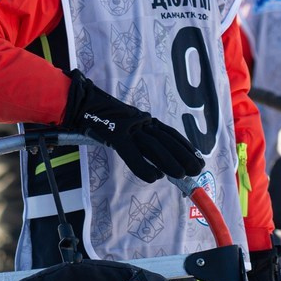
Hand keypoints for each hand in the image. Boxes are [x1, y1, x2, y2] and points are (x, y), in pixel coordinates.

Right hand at [62, 69, 202, 182]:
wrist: (82, 103)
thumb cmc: (102, 117)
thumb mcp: (127, 124)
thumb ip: (140, 136)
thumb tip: (155, 159)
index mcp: (144, 120)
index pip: (170, 134)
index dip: (186, 146)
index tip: (198, 158)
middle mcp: (140, 122)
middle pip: (167, 140)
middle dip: (184, 155)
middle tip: (197, 170)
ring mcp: (128, 128)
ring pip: (153, 146)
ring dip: (169, 162)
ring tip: (181, 175)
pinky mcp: (115, 135)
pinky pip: (131, 154)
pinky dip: (143, 166)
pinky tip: (154, 177)